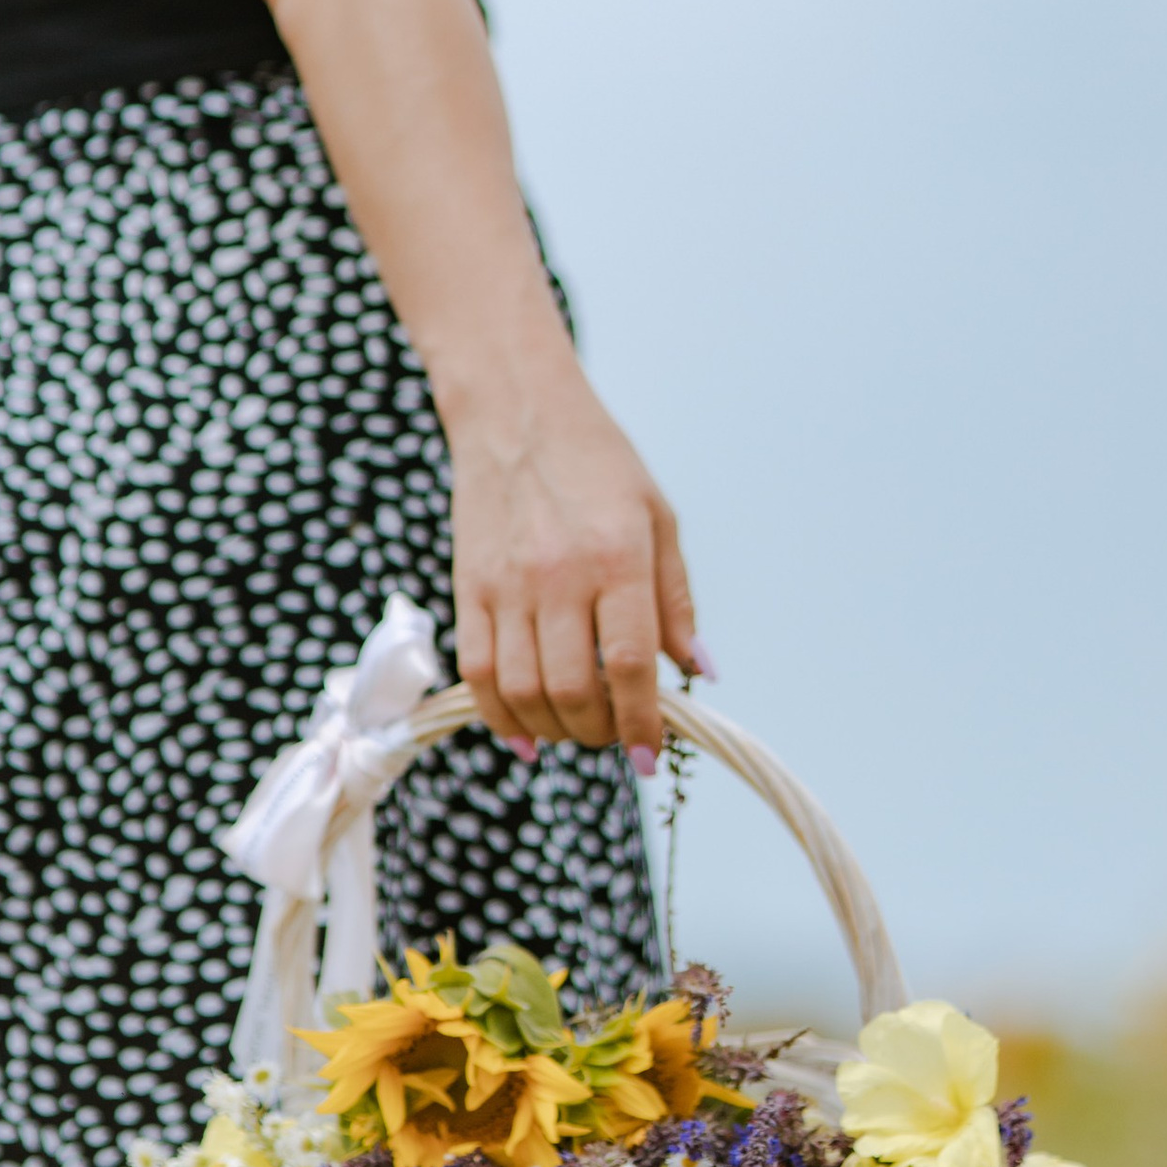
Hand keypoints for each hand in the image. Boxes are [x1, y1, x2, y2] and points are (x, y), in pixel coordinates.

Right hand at [444, 357, 706, 765]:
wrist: (516, 410)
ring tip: (576, 729)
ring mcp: (505, 584)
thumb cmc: (598, 462)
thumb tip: (699, 670)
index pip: (632, 664)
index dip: (643, 724)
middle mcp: (558, 575)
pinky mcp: (467, 586)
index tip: (651, 756)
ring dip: (554, 731)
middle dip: (600, 733)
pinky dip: (500, 716)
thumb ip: (676, 600)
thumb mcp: (658, 518)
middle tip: (615, 734)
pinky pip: (477, 672)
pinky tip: (524, 732)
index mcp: (617, 556)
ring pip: (523, 692)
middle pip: (574, 690)